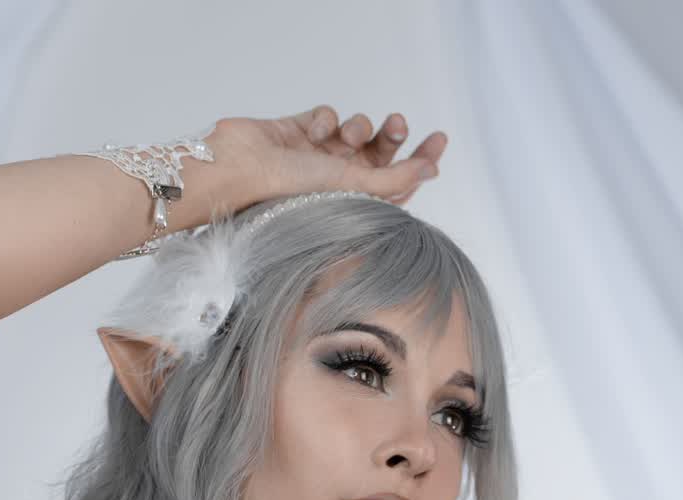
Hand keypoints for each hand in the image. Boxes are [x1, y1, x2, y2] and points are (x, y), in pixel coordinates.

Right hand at [210, 107, 446, 211]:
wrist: (243, 168)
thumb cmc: (291, 190)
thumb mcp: (353, 185)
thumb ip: (395, 178)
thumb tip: (432, 170)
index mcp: (356, 201)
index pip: (398, 182)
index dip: (421, 161)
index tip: (439, 140)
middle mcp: (342, 179)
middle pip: (382, 151)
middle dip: (392, 134)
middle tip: (398, 123)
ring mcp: (322, 155)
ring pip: (357, 128)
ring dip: (358, 126)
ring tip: (345, 135)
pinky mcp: (303, 130)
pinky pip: (328, 115)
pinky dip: (325, 120)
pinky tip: (312, 133)